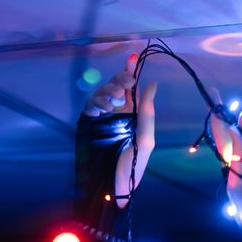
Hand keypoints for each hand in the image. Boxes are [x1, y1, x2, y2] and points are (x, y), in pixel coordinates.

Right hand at [81, 54, 157, 208]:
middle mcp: (117, 113)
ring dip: (107, 92)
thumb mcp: (146, 138)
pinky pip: (90, 106)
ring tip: (114, 103)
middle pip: (115, 86)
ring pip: (102, 93)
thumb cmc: (133, 166)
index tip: (133, 56)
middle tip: (125, 87)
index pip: (131, 88)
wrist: (114, 185)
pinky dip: (96, 102)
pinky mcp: (89, 124)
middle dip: (119, 81)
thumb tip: (152, 84)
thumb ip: (147, 112)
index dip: (130, 71)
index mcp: (133, 114)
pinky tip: (103, 109)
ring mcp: (103, 118)